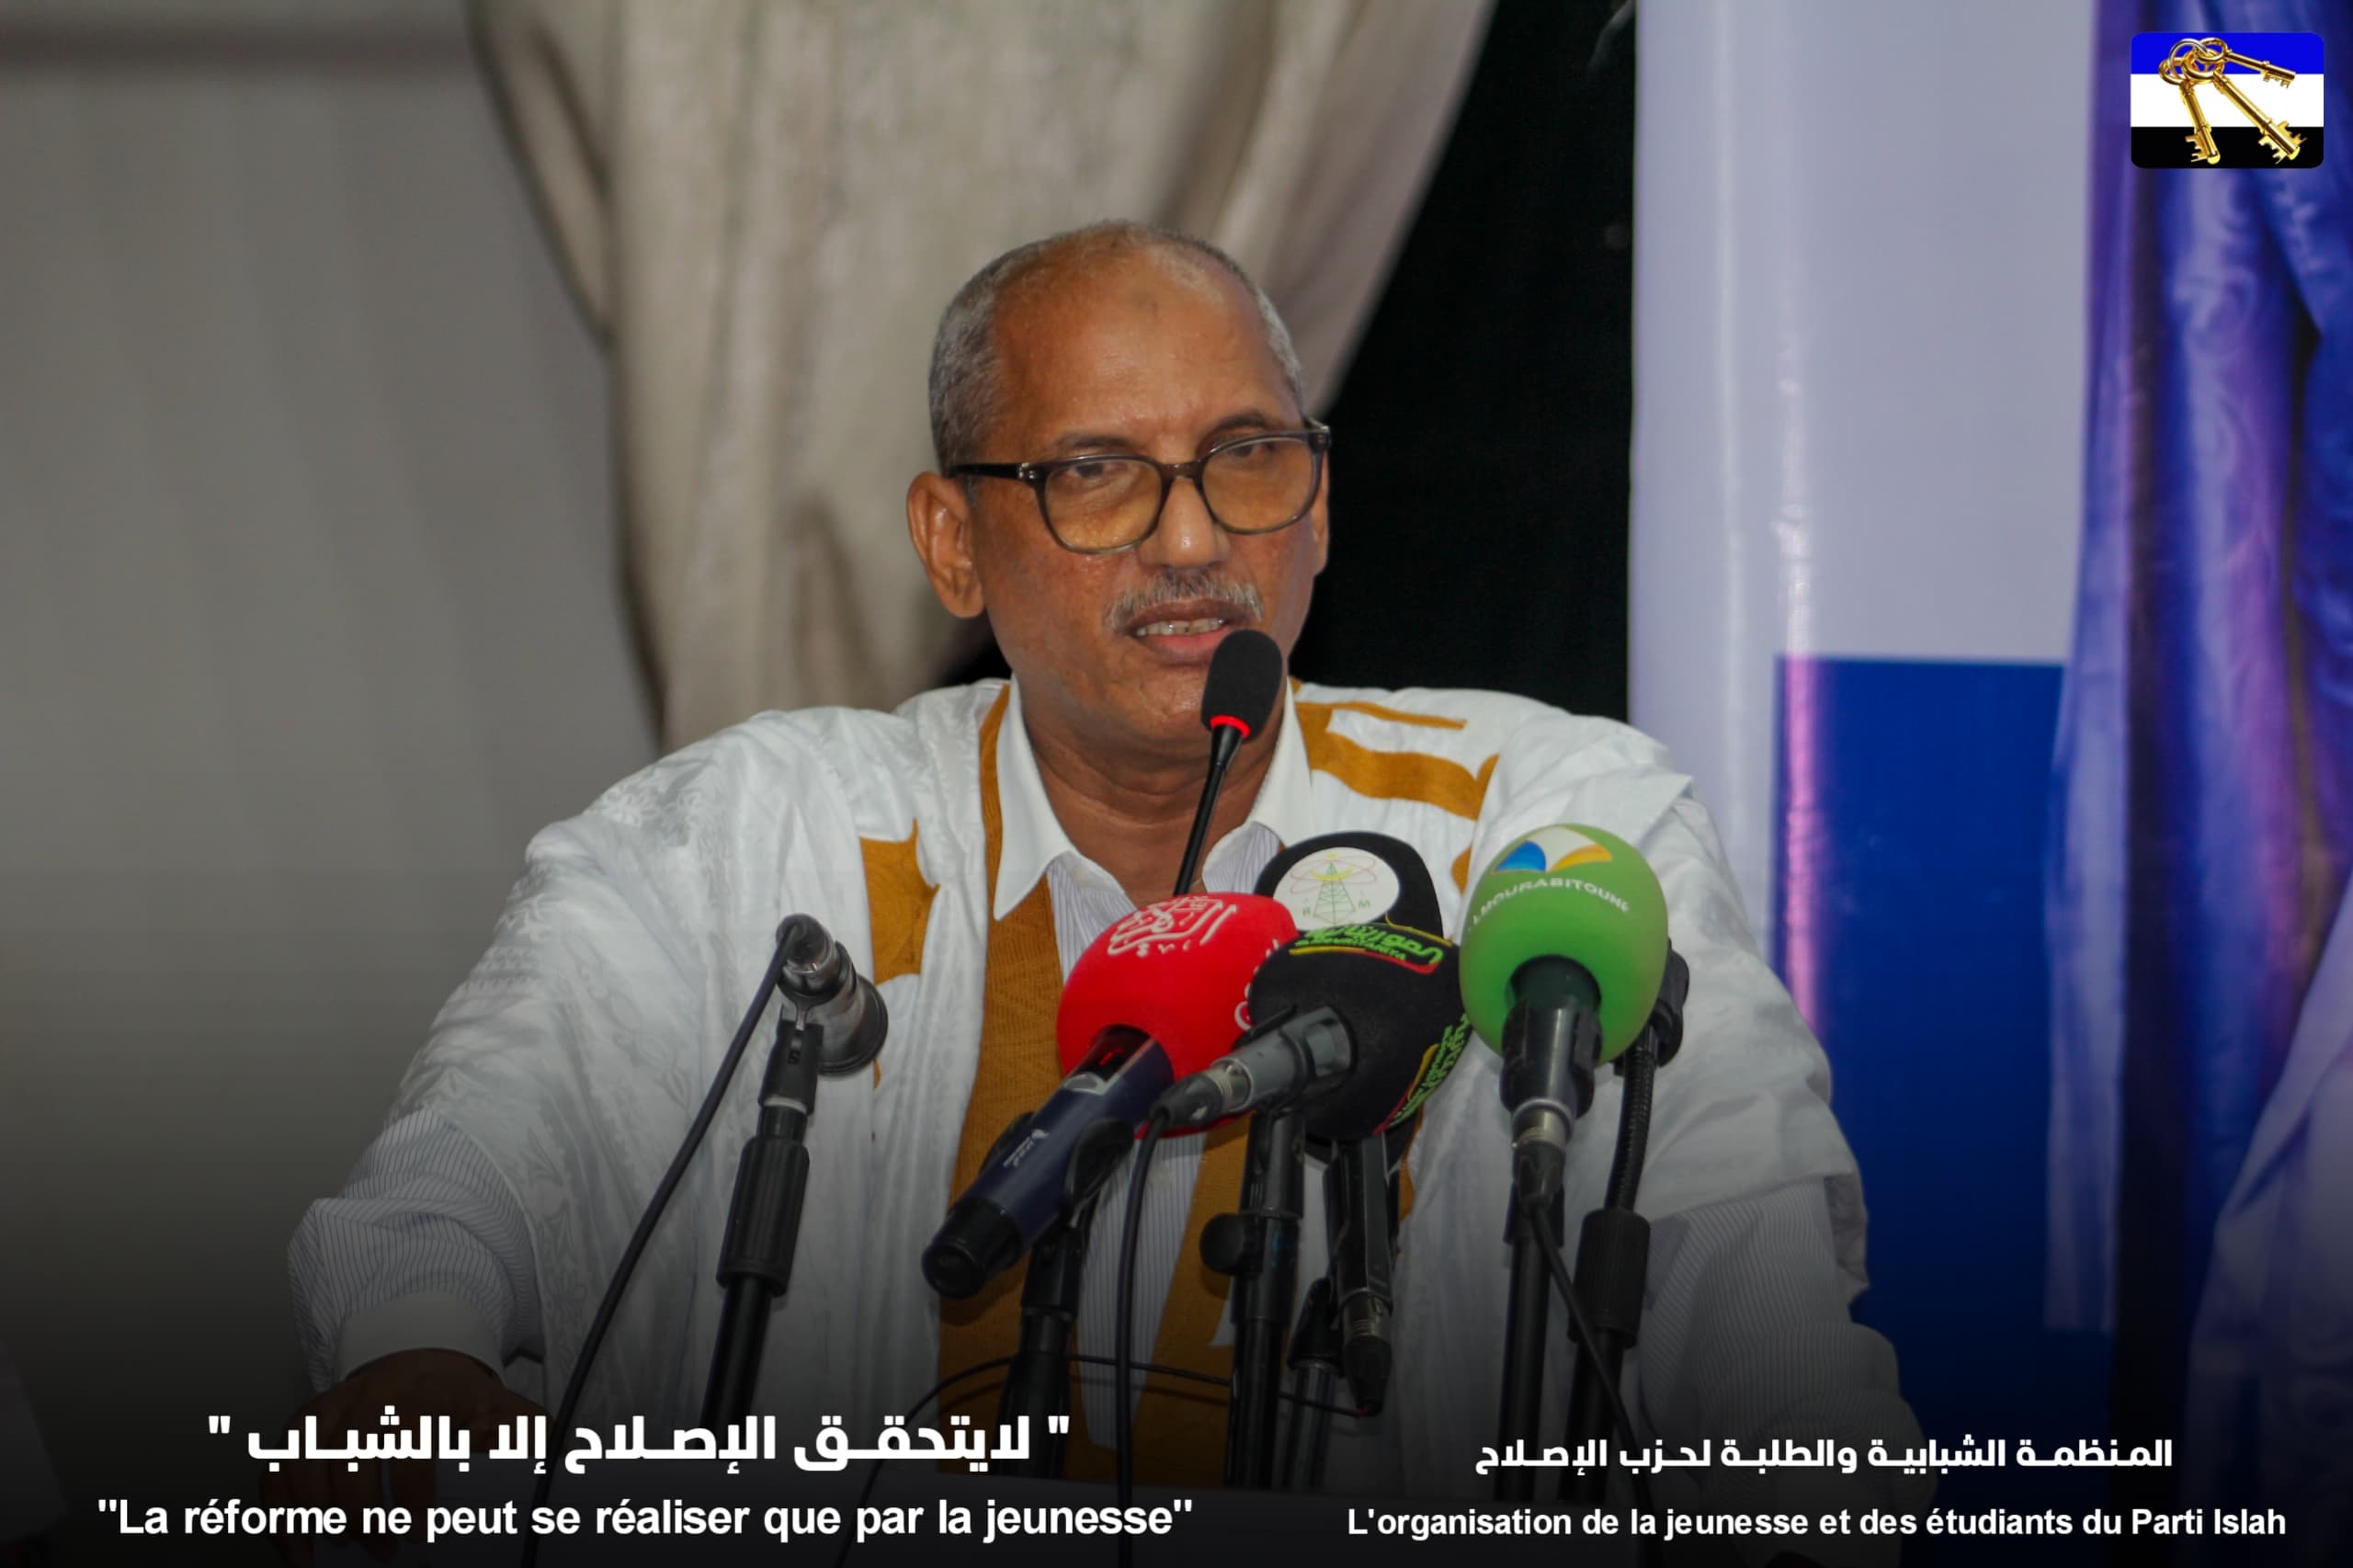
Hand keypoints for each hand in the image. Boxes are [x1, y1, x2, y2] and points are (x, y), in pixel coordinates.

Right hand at [260, 1349, 541, 1564]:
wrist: (424, 1359)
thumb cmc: (461, 1397)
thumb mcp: (503, 1409)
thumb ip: (520, 1436)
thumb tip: (527, 1464)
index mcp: (427, 1394)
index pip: (410, 1439)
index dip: (411, 1489)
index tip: (418, 1529)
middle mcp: (373, 1396)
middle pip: (350, 1451)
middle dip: (359, 1508)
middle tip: (383, 1547)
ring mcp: (334, 1407)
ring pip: (305, 1456)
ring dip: (314, 1511)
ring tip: (341, 1546)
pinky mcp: (306, 1423)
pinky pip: (277, 1464)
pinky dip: (279, 1509)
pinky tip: (298, 1547)